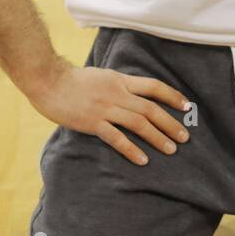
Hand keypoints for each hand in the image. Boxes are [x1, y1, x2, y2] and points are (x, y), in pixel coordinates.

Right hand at [29, 63, 191, 165]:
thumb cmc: (71, 79)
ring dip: (157, 137)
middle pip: (151, 108)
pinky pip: (116, 137)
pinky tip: (142, 160)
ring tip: (171, 149)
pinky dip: (131, 149)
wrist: (47, 79)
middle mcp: (116, 93)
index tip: (187, 106)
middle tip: (185, 137)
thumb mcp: (101, 75)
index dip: (172, 96)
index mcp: (120, 80)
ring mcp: (105, 107)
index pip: (153, 86)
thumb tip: (132, 94)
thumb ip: (117, 84)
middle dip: (171, 123)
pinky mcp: (92, 122)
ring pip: (139, 123)